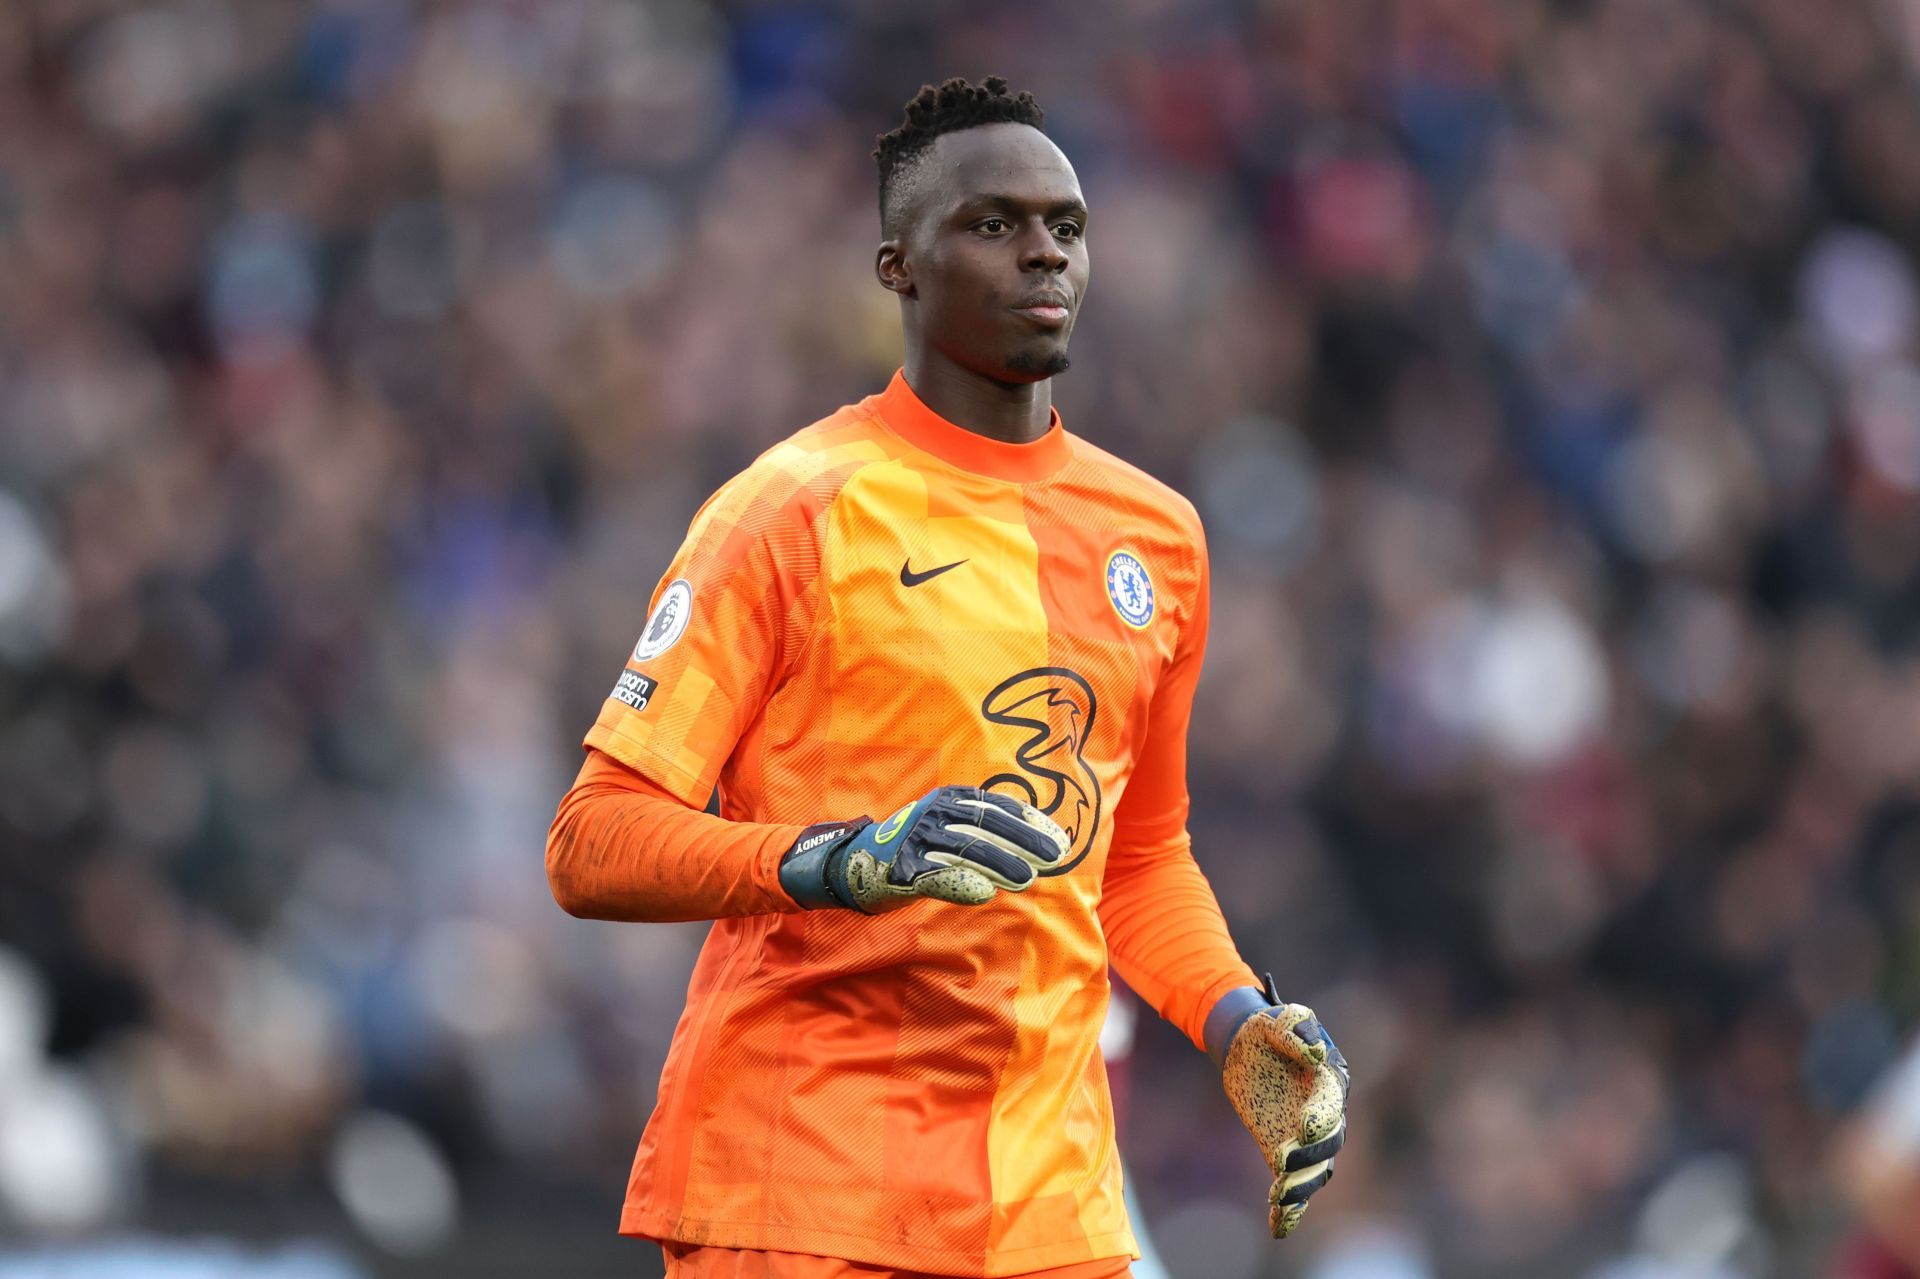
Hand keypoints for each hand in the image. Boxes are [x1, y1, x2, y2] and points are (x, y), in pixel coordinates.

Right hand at [778, 786, 1069, 912]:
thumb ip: (988, 835)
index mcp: (950, 798)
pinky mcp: (902, 869)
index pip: (998, 806)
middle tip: (1054, 859)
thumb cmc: (918, 848)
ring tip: (1027, 880)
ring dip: (1000, 864)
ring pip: (966, 849)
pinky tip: (984, 893)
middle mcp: (934, 812)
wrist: (858, 862)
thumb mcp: (952, 829)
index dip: (1030, 823)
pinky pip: (936, 875)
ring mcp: (917, 839)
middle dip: (1023, 843)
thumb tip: (1038, 849)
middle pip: (987, 826)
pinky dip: (961, 883)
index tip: (1059, 839)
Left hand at [1220, 992, 1349, 1237]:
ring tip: (1277, 1197)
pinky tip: (1278, 1226)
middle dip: (1311, 1157)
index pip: (1332, 1105)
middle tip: (1283, 1161)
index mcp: (1328, 1080)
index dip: (1322, 1118)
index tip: (1303, 1127)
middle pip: (1329, 1145)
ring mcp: (1303, 1137)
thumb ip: (1297, 1028)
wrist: (1245, 1044)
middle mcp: (1323, 1114)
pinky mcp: (1281, 1149)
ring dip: (1301, 1188)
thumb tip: (1316, 1055)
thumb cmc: (1267, 1027)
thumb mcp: (1279, 1017)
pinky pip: (1292, 1183)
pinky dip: (1290, 1209)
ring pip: (1315, 1171)